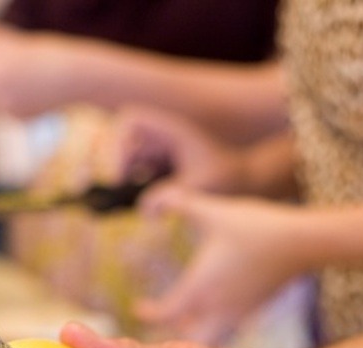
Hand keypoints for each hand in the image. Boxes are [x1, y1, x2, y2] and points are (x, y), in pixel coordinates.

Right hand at [96, 104, 248, 193]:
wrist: (244, 179)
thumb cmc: (228, 175)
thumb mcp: (201, 186)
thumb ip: (173, 197)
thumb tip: (144, 211)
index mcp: (171, 130)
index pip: (131, 120)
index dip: (119, 143)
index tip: (122, 174)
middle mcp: (162, 138)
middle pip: (124, 142)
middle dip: (118, 166)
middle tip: (121, 193)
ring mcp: (161, 153)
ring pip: (130, 162)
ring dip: (127, 182)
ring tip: (133, 204)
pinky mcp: (162, 169)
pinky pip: (139, 176)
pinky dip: (137, 191)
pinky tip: (147, 208)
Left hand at [134, 187, 308, 343]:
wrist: (302, 243)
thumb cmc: (255, 226)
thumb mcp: (211, 210)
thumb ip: (175, 203)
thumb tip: (146, 208)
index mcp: (199, 289)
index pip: (165, 313)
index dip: (148, 313)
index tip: (137, 308)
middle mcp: (215, 309)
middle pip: (185, 339)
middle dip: (171, 334)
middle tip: (162, 323)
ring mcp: (236, 314)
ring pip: (207, 338)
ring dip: (193, 333)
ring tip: (185, 321)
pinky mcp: (252, 311)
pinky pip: (225, 330)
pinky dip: (213, 327)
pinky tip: (213, 312)